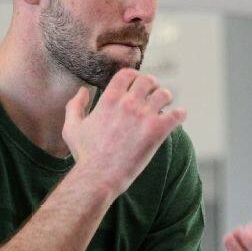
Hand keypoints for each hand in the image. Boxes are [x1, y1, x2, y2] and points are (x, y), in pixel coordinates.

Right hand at [62, 69, 185, 194]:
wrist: (99, 177)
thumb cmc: (85, 154)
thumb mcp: (71, 128)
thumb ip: (74, 105)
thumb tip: (83, 90)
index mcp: (109, 99)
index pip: (127, 74)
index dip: (134, 76)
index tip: (137, 84)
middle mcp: (128, 103)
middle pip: (148, 80)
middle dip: (152, 85)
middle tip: (153, 94)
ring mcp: (144, 116)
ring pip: (164, 94)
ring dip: (166, 98)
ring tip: (166, 106)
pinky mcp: (157, 131)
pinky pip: (177, 114)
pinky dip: (180, 114)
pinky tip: (177, 119)